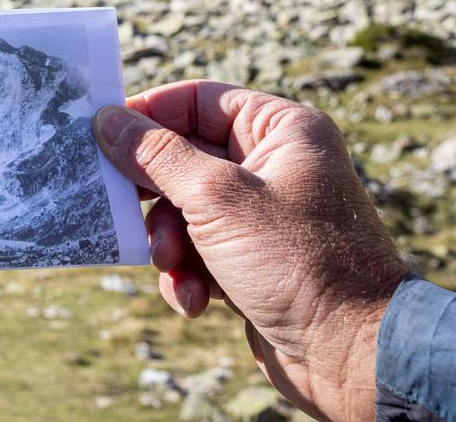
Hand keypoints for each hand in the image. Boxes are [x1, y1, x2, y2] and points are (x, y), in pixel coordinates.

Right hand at [93, 81, 410, 421]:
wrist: (352, 355)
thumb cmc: (297, 263)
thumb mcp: (216, 198)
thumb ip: (155, 155)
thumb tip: (106, 119)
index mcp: (282, 130)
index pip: (198, 100)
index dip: (149, 115)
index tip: (102, 135)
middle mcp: (275, 166)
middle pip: (183, 158)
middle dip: (155, 196)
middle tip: (124, 209)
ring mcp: (265, 217)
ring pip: (185, 210)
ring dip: (170, 244)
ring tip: (176, 269)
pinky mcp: (255, 262)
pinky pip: (200, 252)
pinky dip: (188, 275)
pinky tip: (195, 301)